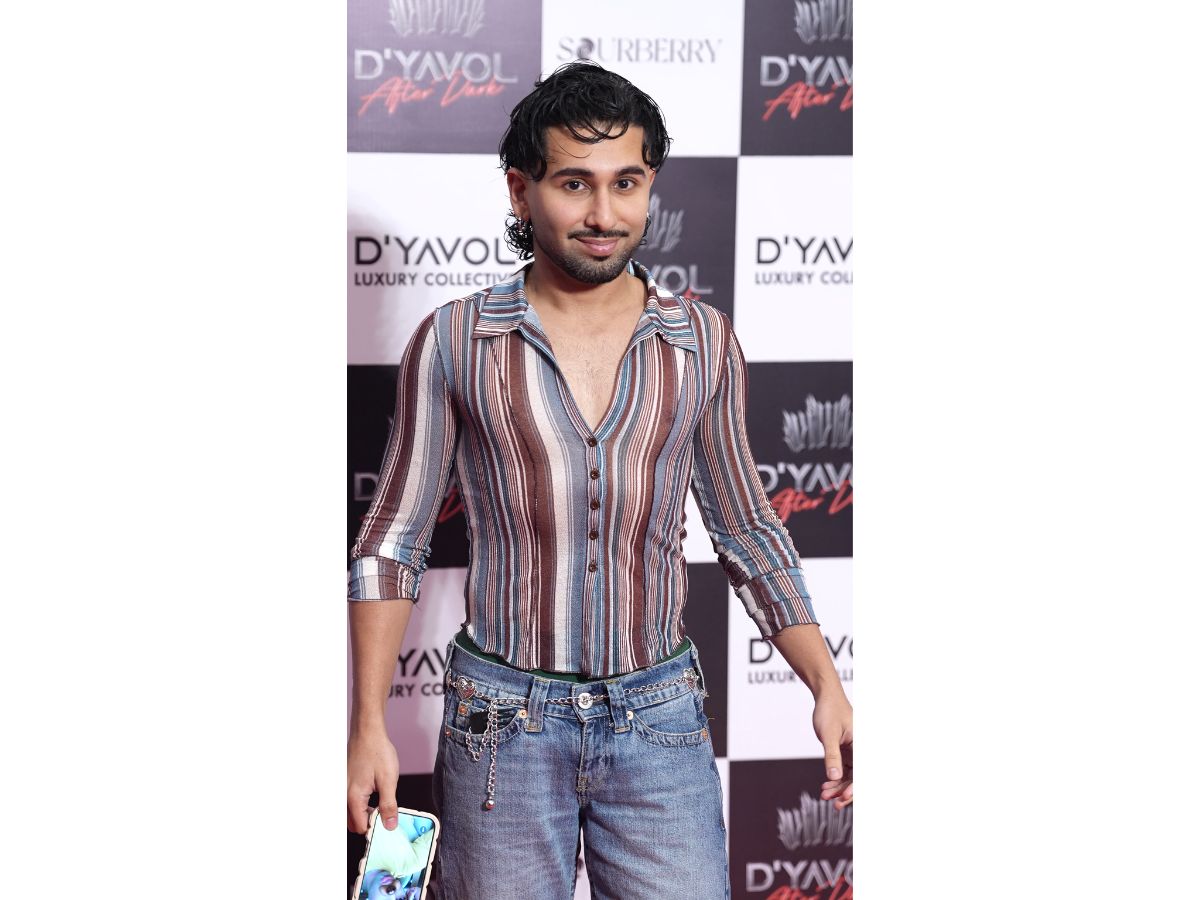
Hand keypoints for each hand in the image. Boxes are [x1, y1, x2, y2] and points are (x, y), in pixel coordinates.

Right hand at [348, 725, 399, 833]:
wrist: (367, 732)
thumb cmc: (377, 752)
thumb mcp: (388, 780)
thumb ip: (388, 805)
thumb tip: (390, 826)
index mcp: (354, 798)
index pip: (362, 828)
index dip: (376, 828)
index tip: (388, 823)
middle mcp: (343, 796)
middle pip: (353, 824)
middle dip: (369, 823)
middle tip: (385, 813)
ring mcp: (342, 789)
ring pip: (350, 814)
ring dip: (364, 814)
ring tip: (380, 803)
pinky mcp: (344, 783)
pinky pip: (350, 802)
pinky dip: (360, 805)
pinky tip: (373, 794)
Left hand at [813, 694, 852, 808]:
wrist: (825, 697)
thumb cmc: (829, 710)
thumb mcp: (828, 734)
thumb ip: (832, 756)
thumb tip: (834, 778)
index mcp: (863, 744)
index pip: (863, 771)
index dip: (855, 787)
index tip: (843, 797)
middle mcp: (862, 749)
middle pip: (859, 778)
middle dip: (846, 792)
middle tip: (834, 804)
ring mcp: (855, 751)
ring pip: (851, 776)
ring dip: (839, 787)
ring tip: (824, 795)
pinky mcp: (847, 752)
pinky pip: (844, 770)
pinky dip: (835, 779)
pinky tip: (825, 787)